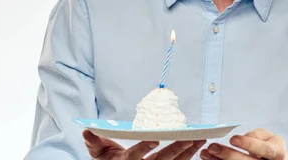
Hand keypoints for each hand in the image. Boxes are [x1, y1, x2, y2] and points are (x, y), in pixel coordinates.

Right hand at [83, 130, 205, 159]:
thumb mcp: (98, 153)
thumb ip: (95, 142)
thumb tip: (87, 131)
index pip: (135, 156)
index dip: (144, 148)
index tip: (154, 139)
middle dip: (175, 149)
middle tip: (188, 138)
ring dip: (187, 152)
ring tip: (200, 139)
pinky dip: (188, 155)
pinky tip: (198, 146)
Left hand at [199, 128, 287, 159]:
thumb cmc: (272, 149)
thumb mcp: (271, 138)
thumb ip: (258, 135)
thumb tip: (244, 137)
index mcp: (277, 153)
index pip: (264, 149)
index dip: (248, 144)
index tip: (233, 139)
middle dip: (229, 155)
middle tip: (213, 147)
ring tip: (206, 153)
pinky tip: (210, 159)